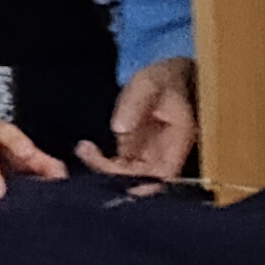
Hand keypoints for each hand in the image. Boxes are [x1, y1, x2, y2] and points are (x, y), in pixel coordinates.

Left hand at [81, 58, 198, 184]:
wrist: (166, 79)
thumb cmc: (164, 79)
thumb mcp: (149, 83)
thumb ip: (136, 103)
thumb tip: (120, 128)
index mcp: (179, 141)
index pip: (163, 175)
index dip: (142, 185)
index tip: (114, 175)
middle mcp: (166, 156)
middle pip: (143, 181)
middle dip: (113, 175)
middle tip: (87, 153)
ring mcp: (151, 156)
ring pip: (129, 177)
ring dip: (104, 170)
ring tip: (84, 149)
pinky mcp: (136, 153)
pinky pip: (120, 168)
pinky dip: (102, 163)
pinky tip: (87, 149)